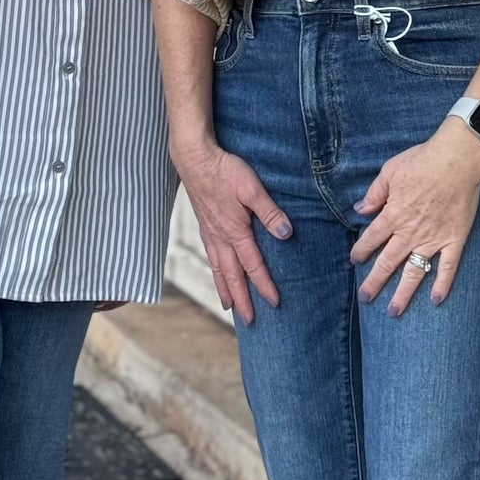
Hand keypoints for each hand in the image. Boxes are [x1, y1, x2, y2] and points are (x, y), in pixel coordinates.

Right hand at [174, 138, 291, 323]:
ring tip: (229, 307)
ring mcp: (209, 233)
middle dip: (241, 299)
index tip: (274, 302)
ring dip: (225, 290)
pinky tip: (218, 274)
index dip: (264, 285)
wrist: (194, 159)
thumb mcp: (252, 188)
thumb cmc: (224, 171)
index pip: (253, 265)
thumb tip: (285, 234)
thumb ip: (269, 212)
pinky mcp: (204, 226)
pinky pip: (210, 257)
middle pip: (232, 276)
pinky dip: (215, 272)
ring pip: (218, 269)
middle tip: (248, 320)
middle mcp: (220, 238)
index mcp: (234, 232)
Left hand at [350, 119, 479, 315]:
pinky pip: (448, 267)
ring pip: (415, 272)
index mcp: (393, 215)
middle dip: (374, 282)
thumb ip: (374, 194)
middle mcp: (410, 233)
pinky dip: (442, 284)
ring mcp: (433, 239)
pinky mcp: (454, 240)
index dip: (361, 251)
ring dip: (403, 293)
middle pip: (388, 263)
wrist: (457, 159)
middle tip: (365, 297)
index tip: (353, 261)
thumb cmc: (422, 161)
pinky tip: (436, 300)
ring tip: (394, 311)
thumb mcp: (390, 171)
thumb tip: (360, 210)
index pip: (371, 239)